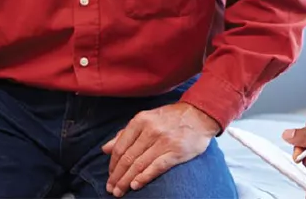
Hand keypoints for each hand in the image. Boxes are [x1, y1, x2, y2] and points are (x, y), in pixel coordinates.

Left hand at [102, 102, 219, 196]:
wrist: (200, 114)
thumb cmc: (172, 117)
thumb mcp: (147, 118)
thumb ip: (126, 133)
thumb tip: (105, 148)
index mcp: (141, 120)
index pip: (120, 146)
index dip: (112, 164)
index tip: (110, 175)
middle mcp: (151, 130)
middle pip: (128, 158)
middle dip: (117, 176)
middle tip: (111, 189)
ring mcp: (163, 141)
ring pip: (139, 165)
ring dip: (126, 181)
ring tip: (120, 191)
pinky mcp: (175, 152)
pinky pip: (156, 167)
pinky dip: (144, 178)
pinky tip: (135, 185)